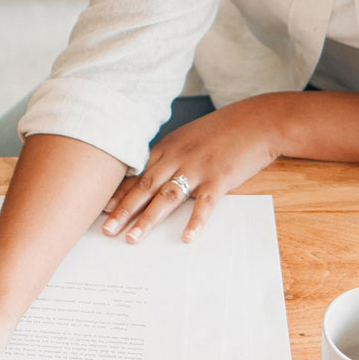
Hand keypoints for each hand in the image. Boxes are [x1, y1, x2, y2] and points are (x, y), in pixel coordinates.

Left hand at [101, 95, 292, 242]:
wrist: (258, 121)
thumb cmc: (223, 130)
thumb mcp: (189, 137)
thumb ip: (169, 155)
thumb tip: (149, 174)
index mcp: (168, 148)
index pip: (137, 174)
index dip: (118, 192)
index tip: (100, 208)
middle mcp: (178, 158)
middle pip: (145, 187)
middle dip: (123, 210)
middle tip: (106, 230)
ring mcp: (199, 168)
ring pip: (167, 197)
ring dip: (148, 219)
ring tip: (132, 238)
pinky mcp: (220, 179)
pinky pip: (205, 204)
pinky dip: (196, 222)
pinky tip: (187, 238)